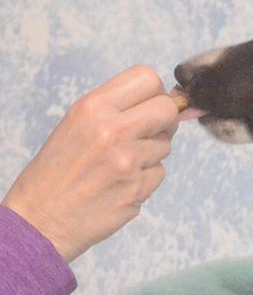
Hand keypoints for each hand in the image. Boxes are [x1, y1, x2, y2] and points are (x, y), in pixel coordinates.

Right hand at [1, 66, 179, 262]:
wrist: (42, 217)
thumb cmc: (58, 171)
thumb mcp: (77, 125)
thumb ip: (117, 111)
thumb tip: (168, 102)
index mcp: (93, 107)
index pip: (147, 78)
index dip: (156, 92)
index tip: (150, 104)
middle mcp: (113, 129)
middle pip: (168, 109)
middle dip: (165, 120)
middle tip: (149, 131)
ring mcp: (128, 160)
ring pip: (166, 144)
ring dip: (152, 152)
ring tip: (121, 162)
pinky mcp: (138, 187)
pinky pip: (160, 172)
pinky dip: (146, 177)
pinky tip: (121, 182)